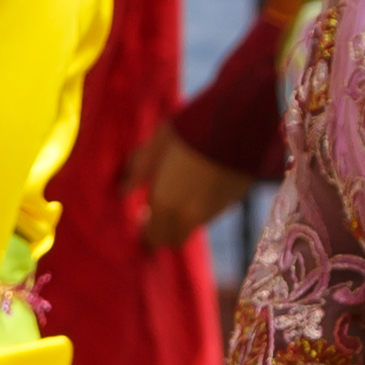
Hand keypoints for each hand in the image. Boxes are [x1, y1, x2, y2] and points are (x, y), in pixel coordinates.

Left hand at [127, 124, 249, 251]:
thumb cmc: (190, 131)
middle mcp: (190, 215)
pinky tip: (200, 183)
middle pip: (174, 239)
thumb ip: (137, 170)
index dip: (146, 233)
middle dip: (164, 230)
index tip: (142, 217)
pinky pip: (211, 213)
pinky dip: (201, 207)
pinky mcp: (233, 202)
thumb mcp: (156, 145)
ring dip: (183, 218)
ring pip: (193, 226)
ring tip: (180, 191)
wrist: (240, 125)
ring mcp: (214, 211)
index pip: (154, 238)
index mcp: (166, 204)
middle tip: (157, 210)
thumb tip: (124, 190)